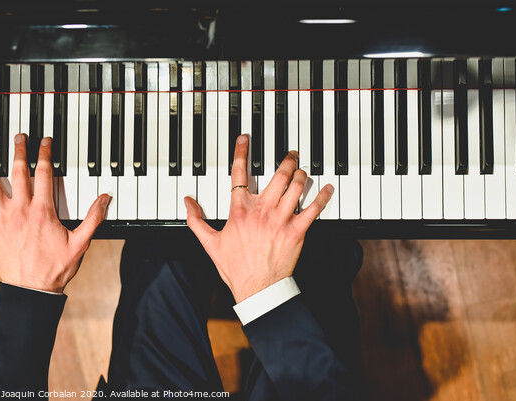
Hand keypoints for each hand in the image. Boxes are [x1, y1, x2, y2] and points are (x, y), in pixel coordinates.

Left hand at [0, 134, 110, 292]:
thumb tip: (105, 198)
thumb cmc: (56, 268)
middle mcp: (20, 211)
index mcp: (43, 211)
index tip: (44, 142)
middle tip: (18, 137)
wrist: (32, 289)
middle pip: (16, 173)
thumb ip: (94, 218)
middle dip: (17, 151)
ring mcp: (2, 220)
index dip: (44, 154)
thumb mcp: (81, 242)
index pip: (43, 174)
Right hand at [185, 134, 333, 302]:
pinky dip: (322, 196)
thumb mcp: (210, 243)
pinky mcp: (297, 230)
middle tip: (290, 155)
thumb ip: (196, 220)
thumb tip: (188, 203)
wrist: (257, 288)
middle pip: (278, 175)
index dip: (242, 152)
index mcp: (240, 211)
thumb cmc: (236, 267)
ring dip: (301, 174)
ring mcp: (281, 219)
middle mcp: (262, 210)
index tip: (246, 139)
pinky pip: (314, 208)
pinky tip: (327, 188)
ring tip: (302, 170)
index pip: (239, 173)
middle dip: (286, 161)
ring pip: (296, 186)